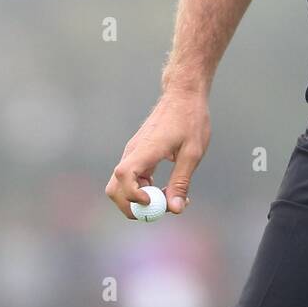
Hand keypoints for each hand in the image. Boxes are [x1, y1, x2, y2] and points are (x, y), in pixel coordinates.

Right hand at [105, 89, 210, 218]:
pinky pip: (133, 178)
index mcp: (146, 149)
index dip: (133, 195)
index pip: (124, 176)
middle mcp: (133, 152)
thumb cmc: (190, 119)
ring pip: (122, 185)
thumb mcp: (192, 153)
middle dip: (132, 206)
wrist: (183, 95)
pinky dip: (144, 189)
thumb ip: (181, 181)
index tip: (153, 202)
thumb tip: (175, 209)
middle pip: (115, 188)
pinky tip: (167, 188)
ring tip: (169, 198)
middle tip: (159, 211)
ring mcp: (133, 153)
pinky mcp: (138, 154)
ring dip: (139, 199)